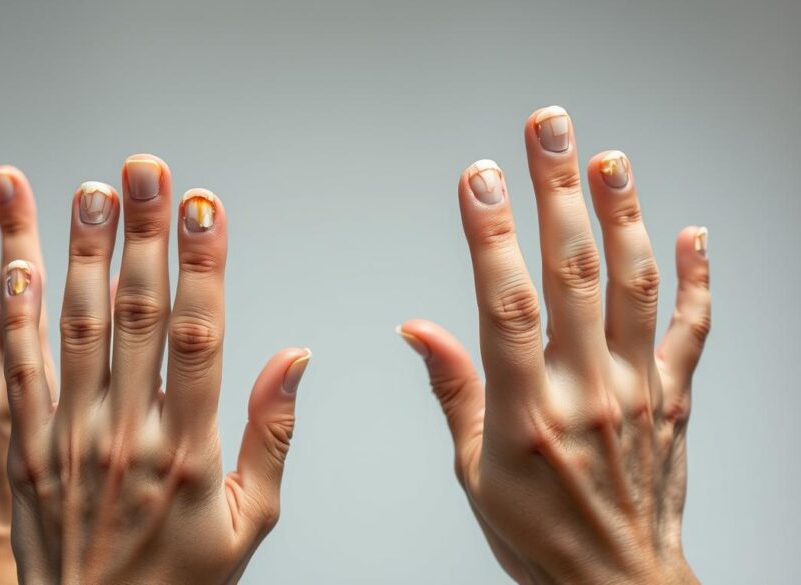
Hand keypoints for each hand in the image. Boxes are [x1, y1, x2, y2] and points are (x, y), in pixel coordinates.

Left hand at [0, 155, 309, 583]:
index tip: (205, 206)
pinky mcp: (28, 448)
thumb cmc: (179, 580)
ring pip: (77, 330)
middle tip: (147, 170)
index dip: (202, 265)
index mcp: (189, 452)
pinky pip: (21, 371)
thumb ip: (272, 435)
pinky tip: (21, 262)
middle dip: (143, 235)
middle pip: (137, 318)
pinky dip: (19, 314)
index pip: (199, 337)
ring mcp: (71, 441)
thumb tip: (294, 358)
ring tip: (91, 192)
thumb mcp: (248, 522)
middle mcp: (127, 437)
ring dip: (84, 255)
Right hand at [399, 107, 709, 583]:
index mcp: (528, 414)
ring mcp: (638, 391)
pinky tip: (692, 233)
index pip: (505, 307)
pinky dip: (697, 278)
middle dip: (557, 192)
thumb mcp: (474, 473)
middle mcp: (588, 393)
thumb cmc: (542, 536)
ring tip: (608, 159)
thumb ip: (453, 391)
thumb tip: (419, 329)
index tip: (478, 180)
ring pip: (633, 286)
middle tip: (546, 130)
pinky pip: (692, 329)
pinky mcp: (674, 398)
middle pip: (573, 274)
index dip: (489, 236)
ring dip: (622, 215)